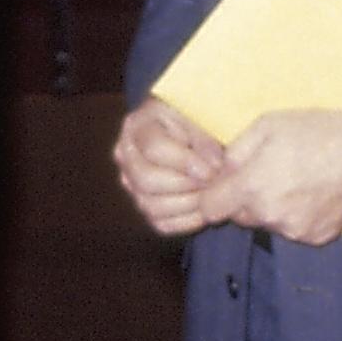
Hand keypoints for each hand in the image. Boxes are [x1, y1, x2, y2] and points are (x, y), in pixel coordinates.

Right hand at [115, 98, 224, 236]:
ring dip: (188, 204)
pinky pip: (161, 224)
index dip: (185, 162)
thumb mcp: (201, 116)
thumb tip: (214, 165)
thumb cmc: (196, 117)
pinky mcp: (145, 204)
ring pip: (151, 206)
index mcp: (138, 126)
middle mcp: (126, 156)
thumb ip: (205, 139)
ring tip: (210, 193)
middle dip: (186, 184)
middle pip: (147, 180)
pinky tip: (204, 208)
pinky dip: (187, 221)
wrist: (192, 131)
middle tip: (213, 182)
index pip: (154, 149)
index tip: (214, 167)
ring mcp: (131, 183)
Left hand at [202, 108, 341, 246]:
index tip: (223, 184)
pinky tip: (310, 193)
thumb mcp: (266, 126)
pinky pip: (292, 229)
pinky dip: (294, 215)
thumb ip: (234, 152)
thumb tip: (219, 170)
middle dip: (243, 198)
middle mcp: (270, 215)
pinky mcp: (315, 237)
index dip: (212, 195)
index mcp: (252, 187)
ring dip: (269, 207)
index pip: (210, 209)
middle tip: (265, 173)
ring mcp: (294, 231)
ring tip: (293, 180)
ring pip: (266, 223)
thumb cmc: (317, 132)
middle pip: (238, 216)